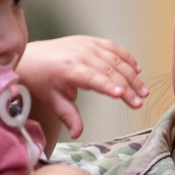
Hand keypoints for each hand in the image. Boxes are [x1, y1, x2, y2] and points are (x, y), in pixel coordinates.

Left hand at [19, 36, 147, 139]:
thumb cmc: (42, 79)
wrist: (31, 57)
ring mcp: (87, 45)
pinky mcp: (91, 41)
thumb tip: (77, 133)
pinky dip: (127, 57)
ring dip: (132, 75)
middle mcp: (80, 54)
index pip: (94, 78)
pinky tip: (137, 69)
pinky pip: (113, 47)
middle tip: (140, 101)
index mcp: (69, 69)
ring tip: (143, 90)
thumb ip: (69, 116)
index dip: (109, 86)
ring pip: (115, 59)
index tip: (123, 95)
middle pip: (110, 70)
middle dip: (127, 86)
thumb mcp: (53, 100)